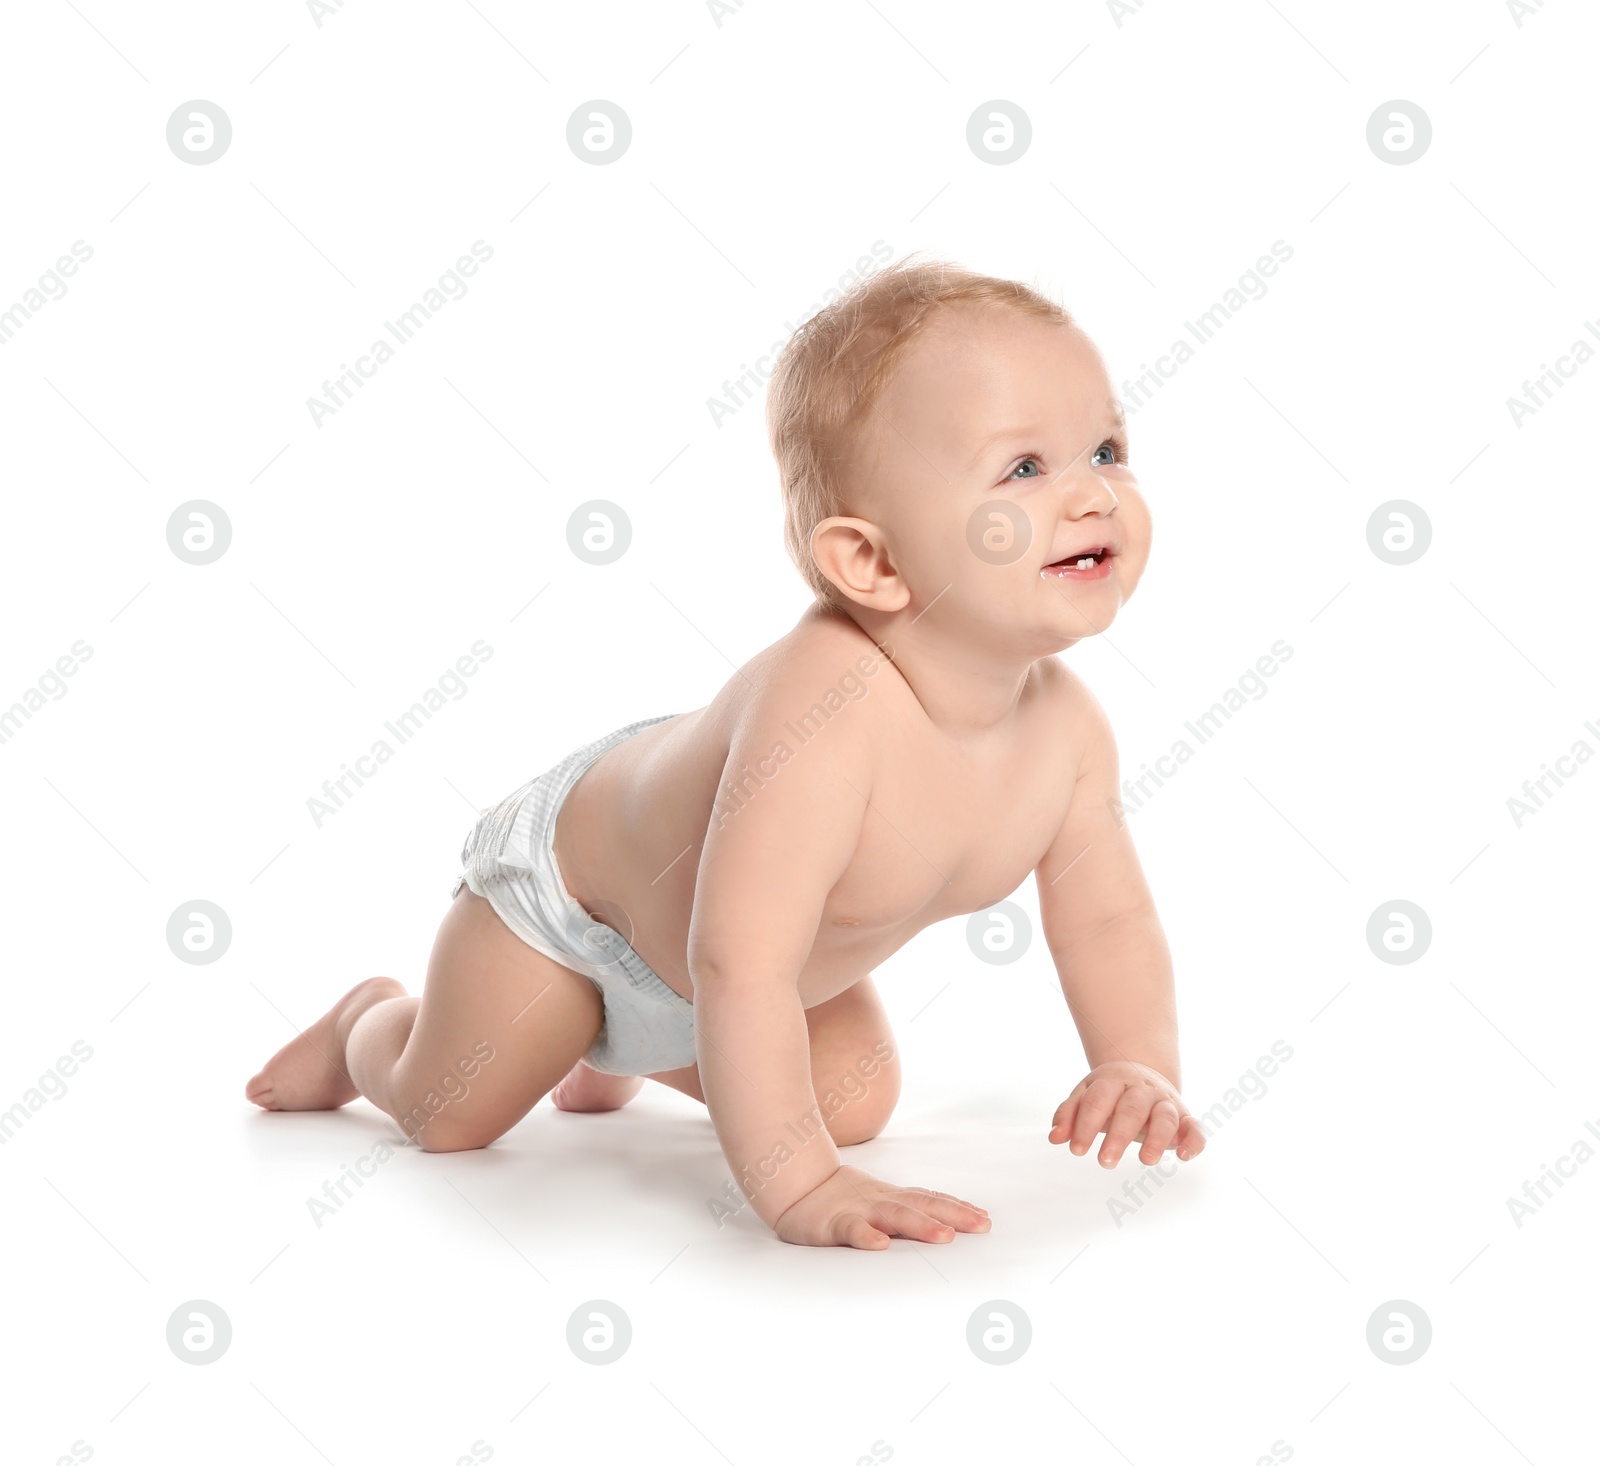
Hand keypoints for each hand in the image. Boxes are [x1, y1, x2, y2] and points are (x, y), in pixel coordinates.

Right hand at [772, 1164, 991, 1249]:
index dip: (958, 1208)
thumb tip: (945, 1220)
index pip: (929, 1200)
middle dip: (954, 1215)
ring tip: (945, 1236)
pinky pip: (851, 1229)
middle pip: (922, 1206)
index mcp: (891, 1198)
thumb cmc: (841, 1197)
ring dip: (920, 1226)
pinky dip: (866, 1237)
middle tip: (982, 1225)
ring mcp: (858, 1210)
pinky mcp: (833, 1224)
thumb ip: (906, 1208)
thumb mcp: (876, 1200)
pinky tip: (880, 1246)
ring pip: (893, 1216)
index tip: (985, 1218)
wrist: (794, 1183)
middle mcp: (881, 1202)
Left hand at [1049, 1060, 1205, 1166]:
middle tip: (1105, 1161)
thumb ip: (1069, 1115)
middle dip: (1118, 1136)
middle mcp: (1142, 1089)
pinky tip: (1182, 1156)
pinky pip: (1194, 1128)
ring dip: (1156, 1138)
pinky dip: (1193, 1141)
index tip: (1076, 1150)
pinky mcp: (1186, 1117)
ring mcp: (1166, 1101)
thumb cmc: (1109, 1093)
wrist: (1144, 1074)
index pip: (1099, 1100)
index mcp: (1114, 1080)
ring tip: (1146, 1161)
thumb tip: (1054, 1137)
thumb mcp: (1086, 1096)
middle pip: (1131, 1109)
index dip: (1087, 1125)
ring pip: (1164, 1117)